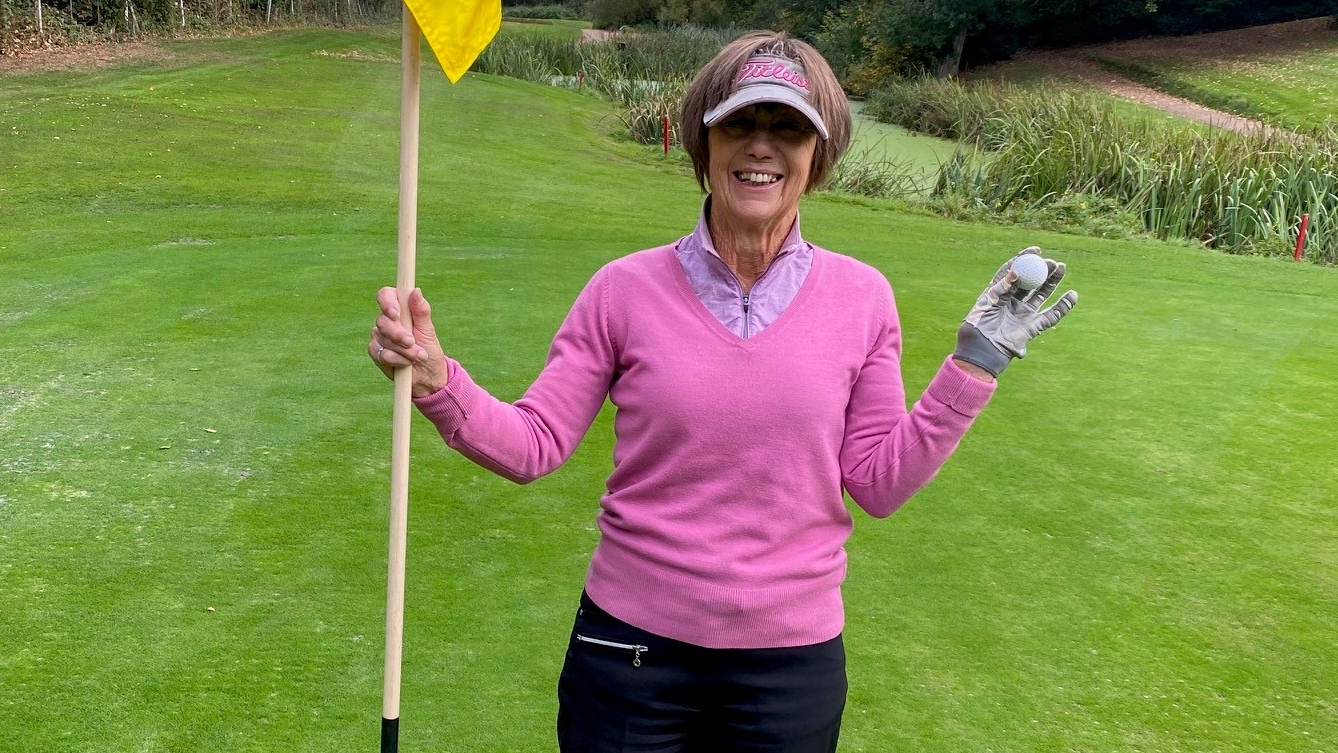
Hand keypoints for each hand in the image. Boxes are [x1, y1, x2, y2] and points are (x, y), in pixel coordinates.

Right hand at [368, 287, 448, 396]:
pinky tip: (405, 363)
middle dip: (399, 334)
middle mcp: (387, 321)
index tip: (397, 314)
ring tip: (417, 356)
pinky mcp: (376, 352)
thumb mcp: (428, 330)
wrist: (427, 375)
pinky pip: (380, 353)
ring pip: (383, 339)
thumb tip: (416, 291)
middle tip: (412, 343)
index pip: (385, 295)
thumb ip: (421, 311)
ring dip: (403, 351)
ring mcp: (379, 337)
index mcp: (400, 310)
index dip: (387, 302)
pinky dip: (397, 360)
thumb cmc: (429, 350)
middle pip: (383, 320)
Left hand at [953, 247, 1077, 376]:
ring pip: (1042, 294)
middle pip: (1030, 281)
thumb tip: (1016, 273)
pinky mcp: (1033, 326)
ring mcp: (1023, 313)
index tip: (1036, 250)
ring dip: (1052, 281)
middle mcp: (1012, 301)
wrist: (983, 350)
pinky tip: (1072, 295)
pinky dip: (1063, 306)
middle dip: (1041, 269)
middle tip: (1051, 261)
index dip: (1024, 259)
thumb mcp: (987, 303)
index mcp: (998, 292)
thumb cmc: (979, 326)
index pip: (1013, 271)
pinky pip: (1052, 315)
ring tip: (1061, 268)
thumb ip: (1002, 288)